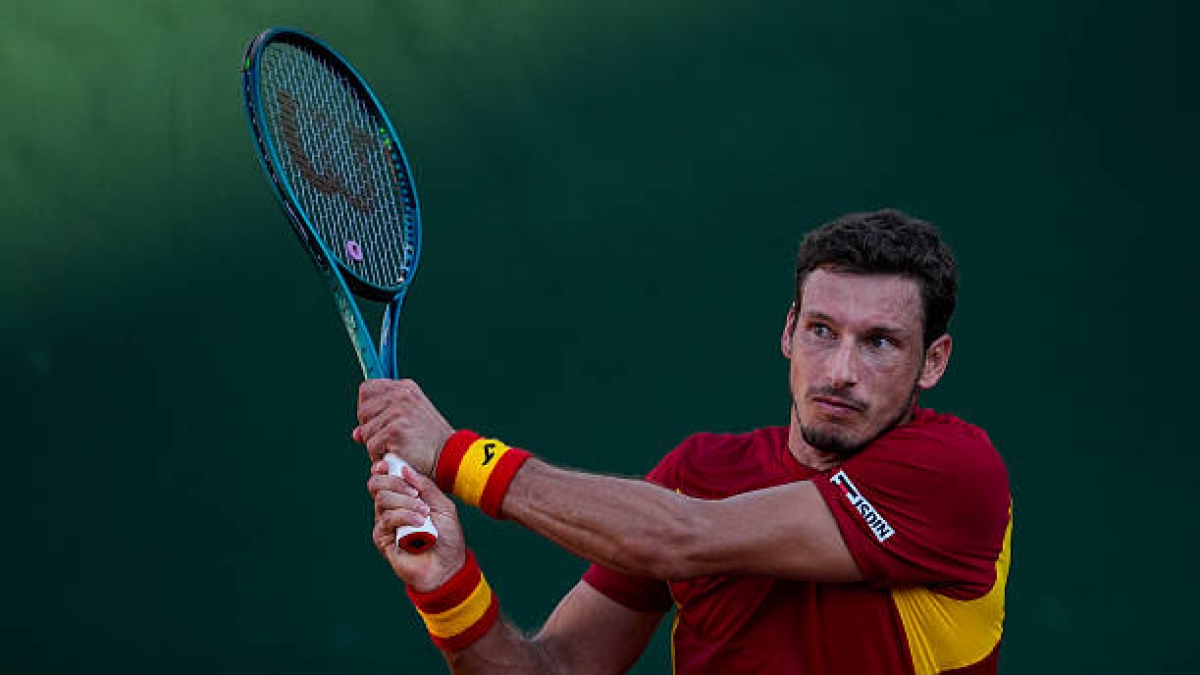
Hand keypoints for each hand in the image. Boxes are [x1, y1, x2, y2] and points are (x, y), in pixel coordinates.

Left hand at [354, 379, 453, 475]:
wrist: (448, 454)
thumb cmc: (429, 439)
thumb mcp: (408, 419)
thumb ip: (382, 419)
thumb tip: (356, 434)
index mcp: (404, 388)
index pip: (367, 389)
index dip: (365, 406)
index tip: (374, 420)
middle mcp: (400, 395)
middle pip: (362, 411)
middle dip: (369, 428)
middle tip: (387, 438)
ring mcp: (397, 412)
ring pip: (365, 431)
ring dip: (375, 444)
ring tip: (394, 447)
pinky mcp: (394, 431)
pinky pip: (371, 446)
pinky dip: (380, 455)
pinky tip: (395, 455)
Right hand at [369, 462, 466, 591]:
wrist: (447, 566)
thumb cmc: (447, 536)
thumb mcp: (443, 506)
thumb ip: (425, 486)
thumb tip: (405, 468)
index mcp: (404, 496)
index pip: (385, 476)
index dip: (383, 467)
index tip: (388, 464)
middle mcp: (391, 507)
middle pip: (377, 484)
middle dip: (395, 483)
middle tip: (416, 494)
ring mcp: (385, 522)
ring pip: (382, 499)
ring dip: (405, 502)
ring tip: (424, 513)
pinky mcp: (382, 538)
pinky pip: (386, 519)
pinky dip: (404, 516)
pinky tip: (419, 523)